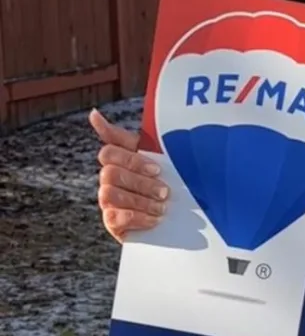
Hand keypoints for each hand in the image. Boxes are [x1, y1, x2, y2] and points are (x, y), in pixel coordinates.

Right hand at [90, 109, 168, 241]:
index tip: (157, 169)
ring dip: (141, 201)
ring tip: (162, 207)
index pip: (109, 152)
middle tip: (165, 191)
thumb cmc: (166, 179)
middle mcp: (109, 178)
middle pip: (110, 173)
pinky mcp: (111, 222)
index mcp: (120, 159)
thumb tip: (93, 113)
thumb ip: (130, 137)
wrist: (179, 215)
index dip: (132, 160)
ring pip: (110, 194)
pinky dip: (138, 217)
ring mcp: (107, 200)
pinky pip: (115, 217)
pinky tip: (155, 219)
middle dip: (141, 183)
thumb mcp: (157, 155)